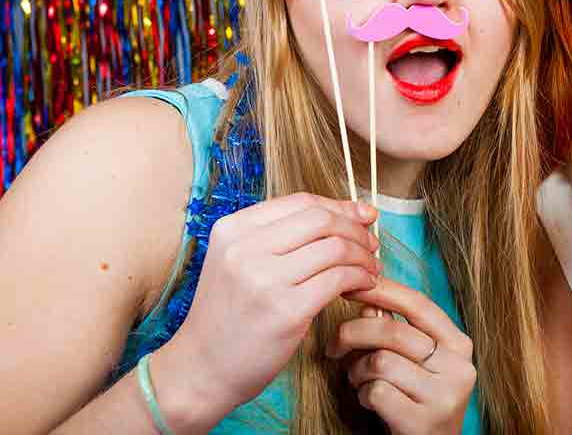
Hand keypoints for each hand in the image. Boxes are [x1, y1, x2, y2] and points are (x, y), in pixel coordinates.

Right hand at [161, 193, 380, 411]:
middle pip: (321, 220)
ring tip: (370, 268)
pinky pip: (338, 279)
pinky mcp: (286, 310)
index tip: (363, 216)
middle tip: (371, 245)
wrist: (200, 370)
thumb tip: (350, 212)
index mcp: (233, 229)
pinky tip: (364, 286)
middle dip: (356, 229)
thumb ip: (283, 236)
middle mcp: (245, 249)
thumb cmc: (230, 315)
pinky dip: (360, 278)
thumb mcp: (240, 262)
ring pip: (335, 248)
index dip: (340, 206)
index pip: (301, 202)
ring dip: (363, 256)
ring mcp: (264, 279)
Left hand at [333, 279, 476, 434]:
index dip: (383, 290)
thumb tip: (367, 301)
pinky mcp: (423, 421)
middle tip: (334, 345)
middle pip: (393, 331)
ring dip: (357, 371)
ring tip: (359, 380)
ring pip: (381, 361)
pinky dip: (362, 394)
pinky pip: (376, 392)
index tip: (352, 286)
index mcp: (459, 344)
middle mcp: (459, 367)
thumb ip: (396, 331)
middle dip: (353, 333)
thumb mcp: (414, 363)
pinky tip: (367, 401)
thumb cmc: (416, 401)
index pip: (419, 304)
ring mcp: (444, 395)